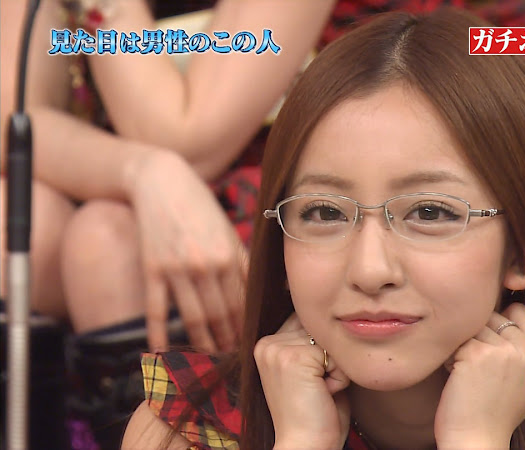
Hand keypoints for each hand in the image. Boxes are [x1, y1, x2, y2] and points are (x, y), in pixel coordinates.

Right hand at [126, 150, 247, 352]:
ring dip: (202, 342)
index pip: (242, 303)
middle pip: (220, 315)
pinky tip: (161, 352)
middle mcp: (206, 265)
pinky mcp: (153, 269)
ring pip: (193, 317)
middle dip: (227, 340)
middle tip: (231, 360)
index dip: (245, 328)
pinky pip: (157, 309)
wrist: (162, 182)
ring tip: (208, 360)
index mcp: (230, 256)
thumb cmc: (200, 207)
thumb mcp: (228, 232)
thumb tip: (257, 293)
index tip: (248, 344)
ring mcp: (178, 269)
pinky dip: (159, 333)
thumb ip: (241, 262)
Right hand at [254, 314, 350, 448]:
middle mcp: (267, 343)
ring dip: (336, 368)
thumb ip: (313, 342)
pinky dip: (340, 377)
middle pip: (322, 328)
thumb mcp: (311, 370)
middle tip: (317, 389)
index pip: (309, 322)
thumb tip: (335, 317)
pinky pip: (336, 355)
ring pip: (331, 341)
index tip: (312, 382)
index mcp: (268, 345)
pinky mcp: (292, 357)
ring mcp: (277, 349)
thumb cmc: (316, 414)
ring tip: (319, 391)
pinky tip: (323, 394)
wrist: (306, 447)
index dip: (323, 351)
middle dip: (330, 359)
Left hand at [435, 303, 524, 447]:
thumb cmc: (497, 412)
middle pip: (493, 315)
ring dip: (464, 345)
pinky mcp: (476, 354)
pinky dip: (450, 358)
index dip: (501, 323)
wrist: (478, 440)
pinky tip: (458, 380)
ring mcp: (503, 350)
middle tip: (480, 368)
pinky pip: (456, 341)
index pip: (519, 311)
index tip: (493, 348)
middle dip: (481, 335)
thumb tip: (512, 311)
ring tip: (470, 374)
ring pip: (473, 326)